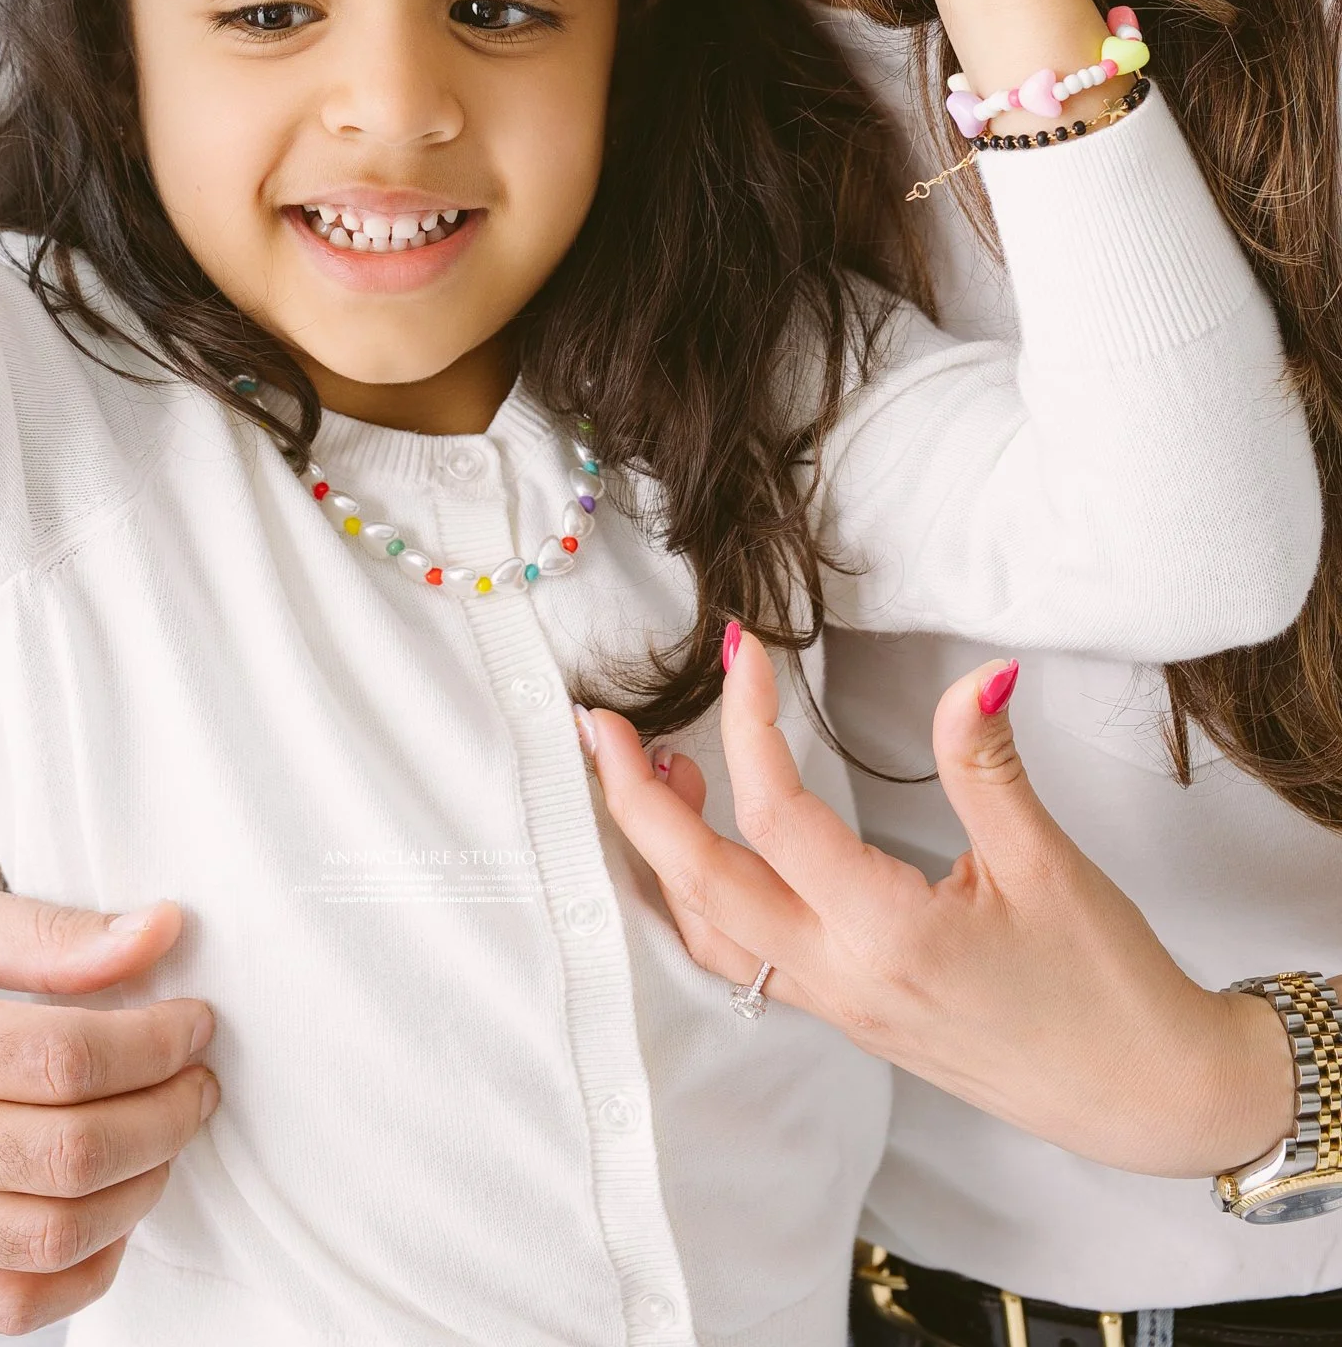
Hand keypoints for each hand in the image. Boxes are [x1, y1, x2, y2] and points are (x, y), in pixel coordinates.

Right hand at [0, 880, 217, 1335]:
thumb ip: (44, 933)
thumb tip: (156, 935)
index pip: (63, 1059)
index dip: (154, 1044)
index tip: (194, 1023)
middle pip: (68, 1153)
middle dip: (165, 1116)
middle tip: (194, 1081)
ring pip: (49, 1238)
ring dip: (138, 1190)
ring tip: (161, 1137)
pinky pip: (4, 1307)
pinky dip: (80, 1274)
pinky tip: (108, 1219)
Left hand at [581, 637, 1292, 1179]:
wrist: (1147, 1096)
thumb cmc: (1106, 986)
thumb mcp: (1049, 864)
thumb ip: (986, 764)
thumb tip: (977, 672)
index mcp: (889, 935)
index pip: (778, 818)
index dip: (749, 723)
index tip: (747, 648)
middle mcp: (845, 978)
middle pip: (701, 890)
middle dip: (634, 805)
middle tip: (596, 725)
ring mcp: (841, 1006)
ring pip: (710, 936)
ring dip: (663, 857)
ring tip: (652, 772)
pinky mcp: (853, 1016)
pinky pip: (745, 962)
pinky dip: (703, 902)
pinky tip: (714, 850)